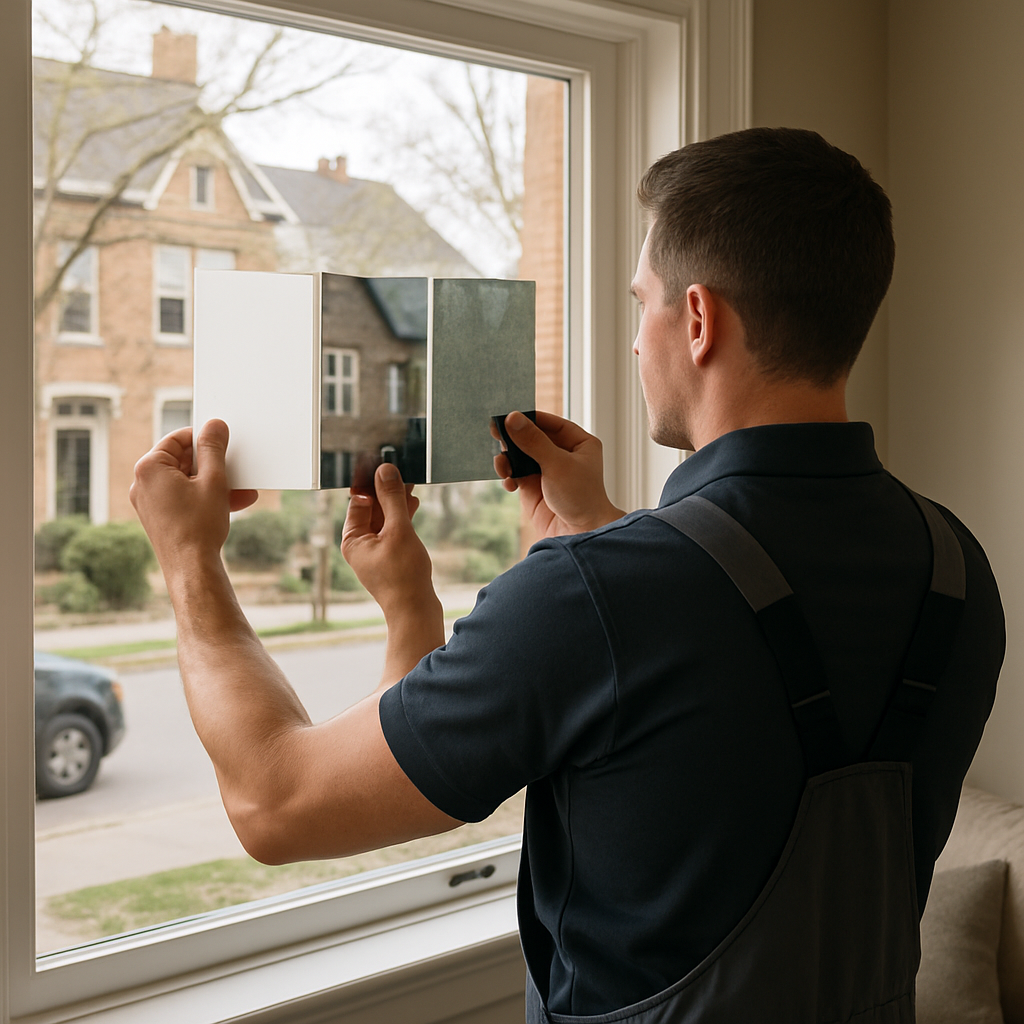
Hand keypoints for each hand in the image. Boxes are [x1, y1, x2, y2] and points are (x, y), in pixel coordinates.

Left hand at [130, 420, 257, 573]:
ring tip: (240, 490)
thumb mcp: (214, 480)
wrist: (191, 569)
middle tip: (236, 467)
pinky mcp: (159, 518)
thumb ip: (213, 448)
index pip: (177, 439)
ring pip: (186, 481)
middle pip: (182, 461)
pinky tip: (231, 503)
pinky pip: (183, 498)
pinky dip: (204, 498)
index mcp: (149, 468)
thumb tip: (214, 425)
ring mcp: (149, 502)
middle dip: (213, 465)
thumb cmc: (199, 526)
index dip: (203, 438)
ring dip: (214, 483)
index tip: (223, 441)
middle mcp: (143, 483)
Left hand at [341, 462, 435, 615]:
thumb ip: (391, 499)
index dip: (372, 482)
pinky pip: (393, 530)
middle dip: (387, 491)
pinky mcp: (390, 558)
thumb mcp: (398, 530)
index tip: (386, 465)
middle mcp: (360, 545)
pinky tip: (413, 504)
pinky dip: (401, 517)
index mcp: (352, 539)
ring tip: (412, 484)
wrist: (416, 611)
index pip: (358, 500)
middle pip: (371, 509)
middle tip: (403, 471)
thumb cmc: (404, 576)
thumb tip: (385, 472)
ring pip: (384, 518)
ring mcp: (375, 552)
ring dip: (396, 502)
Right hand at [493, 410, 624, 536]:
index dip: (531, 418)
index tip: (509, 414)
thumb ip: (533, 441)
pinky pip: (515, 474)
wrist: (580, 534)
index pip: (551, 423)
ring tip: (502, 465)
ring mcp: (547, 471)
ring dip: (508, 459)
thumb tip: (512, 418)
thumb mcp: (557, 464)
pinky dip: (508, 476)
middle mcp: (563, 455)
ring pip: (520, 456)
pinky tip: (508, 482)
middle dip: (514, 438)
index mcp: (579, 443)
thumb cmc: (581, 497)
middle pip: (532, 437)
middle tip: (496, 432)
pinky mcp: (533, 488)